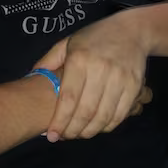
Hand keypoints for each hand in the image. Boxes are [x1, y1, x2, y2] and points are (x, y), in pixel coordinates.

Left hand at [33, 13, 150, 141]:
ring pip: (103, 116)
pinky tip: (98, 127)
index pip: (68, 98)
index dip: (60, 120)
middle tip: (65, 137)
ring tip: (80, 134)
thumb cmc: (94, 37)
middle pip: (85, 111)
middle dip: (74, 130)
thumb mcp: (68, 42)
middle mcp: (99, 69)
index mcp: (79, 59)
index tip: (52, 135)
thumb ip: (50, 60)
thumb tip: (33, 77)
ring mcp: (119, 78)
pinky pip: (120, 114)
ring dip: (90, 131)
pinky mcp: (134, 86)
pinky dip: (108, 126)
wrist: (131, 31)